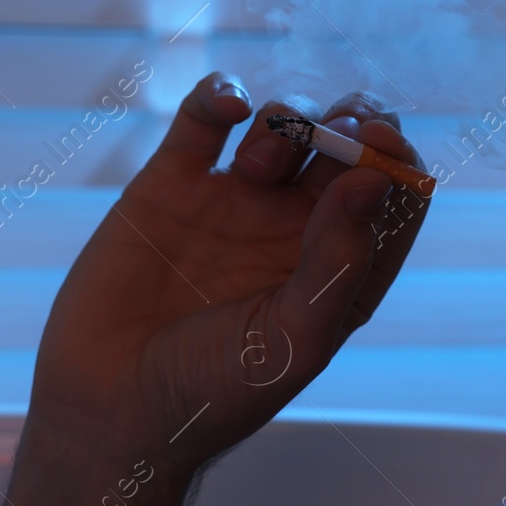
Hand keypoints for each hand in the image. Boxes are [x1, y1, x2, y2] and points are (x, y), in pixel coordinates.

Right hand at [0, 72, 430, 505]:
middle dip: (354, 121)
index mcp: (343, 267)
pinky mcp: (173, 184)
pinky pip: (205, 117)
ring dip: (286, 120)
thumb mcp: (293, 340)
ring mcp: (236, 201)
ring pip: (285, 122)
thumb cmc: (212, 393)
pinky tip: (228, 105)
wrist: (108, 410)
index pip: (397, 195)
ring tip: (259, 164)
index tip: (377, 149)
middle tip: (339, 128)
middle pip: (349, 145)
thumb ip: (338, 261)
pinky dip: (221, 95)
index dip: (397, 161)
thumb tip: (376, 180)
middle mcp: (298, 228)